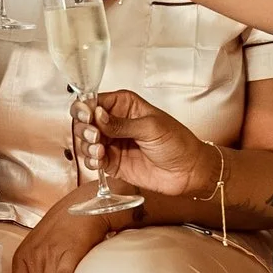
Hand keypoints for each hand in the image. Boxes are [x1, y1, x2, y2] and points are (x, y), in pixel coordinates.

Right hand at [75, 90, 220, 197]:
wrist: (189, 171)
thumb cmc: (178, 142)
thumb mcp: (151, 127)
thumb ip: (121, 123)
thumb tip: (97, 115)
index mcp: (124, 105)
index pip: (94, 101)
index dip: (85, 108)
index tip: (87, 117)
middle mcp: (114, 122)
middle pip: (84, 121)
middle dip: (84, 128)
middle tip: (96, 136)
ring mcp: (112, 142)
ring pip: (85, 141)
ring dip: (87, 145)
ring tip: (100, 150)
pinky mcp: (112, 162)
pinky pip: (92, 159)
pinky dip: (91, 160)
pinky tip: (100, 160)